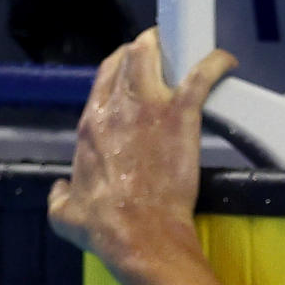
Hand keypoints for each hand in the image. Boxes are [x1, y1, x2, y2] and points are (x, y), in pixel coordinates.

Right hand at [47, 27, 235, 269]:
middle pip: (128, 59)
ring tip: (187, 49)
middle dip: (145, 49)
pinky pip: (198, 77)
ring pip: (152, 57)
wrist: (138, 235)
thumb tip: (60, 190)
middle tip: (164, 54)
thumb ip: (60, 195)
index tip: (134, 71)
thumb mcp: (65, 213)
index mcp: (91, 127)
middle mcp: (115, 110)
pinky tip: (225, 61)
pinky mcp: (179, 117)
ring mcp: (148, 109)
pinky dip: (213, 64)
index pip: (103, 80)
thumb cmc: (107, 229)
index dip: (120, 69)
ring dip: (169, 48)